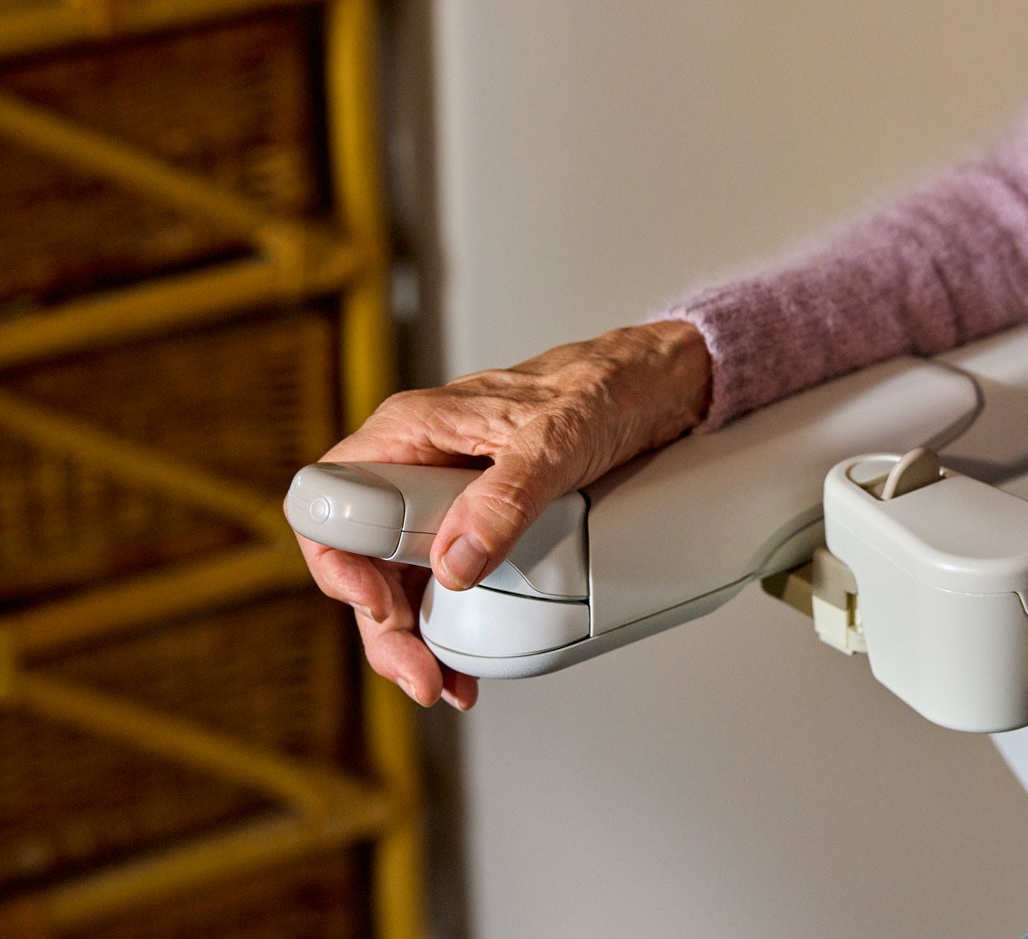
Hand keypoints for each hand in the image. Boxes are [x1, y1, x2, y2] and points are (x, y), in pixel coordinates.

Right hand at [292, 321, 710, 709]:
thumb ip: (506, 496)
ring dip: (414, 638)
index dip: (341, 562)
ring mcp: (448, 493)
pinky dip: (451, 625)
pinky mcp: (481, 516)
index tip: (382, 605)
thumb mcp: (560, 439)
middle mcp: (419, 461)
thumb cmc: (604, 388)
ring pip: (401, 575)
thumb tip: (455, 564)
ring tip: (444, 684)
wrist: (654, 386)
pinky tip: (468, 660)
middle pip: (363, 555)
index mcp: (414, 430)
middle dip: (384, 626)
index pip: (332, 499)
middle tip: (422, 675)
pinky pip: (445, 575)